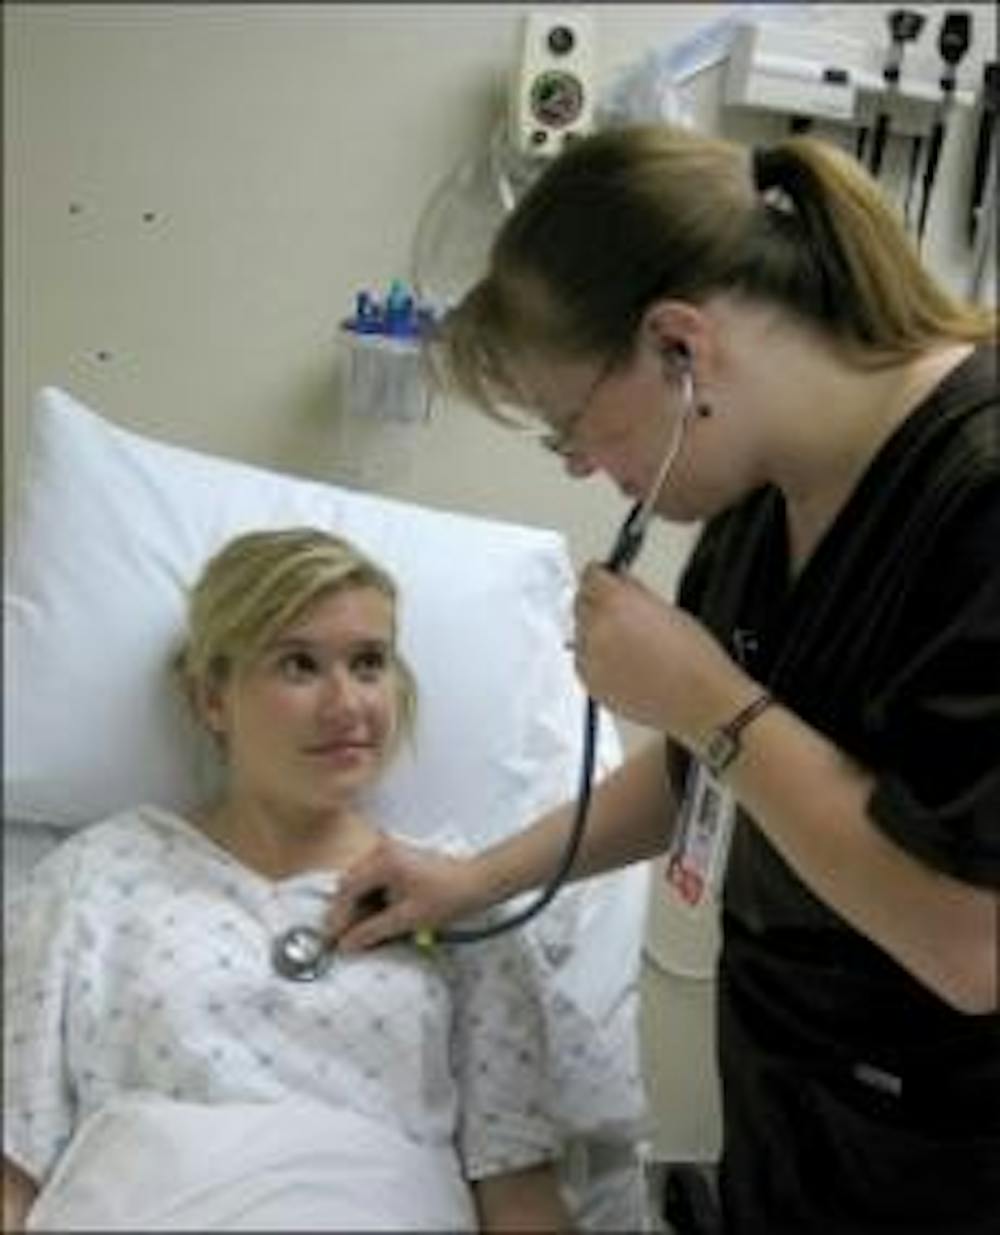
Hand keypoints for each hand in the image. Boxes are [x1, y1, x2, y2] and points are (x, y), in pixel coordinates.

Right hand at [328, 833, 485, 951]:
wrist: (479, 882)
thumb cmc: (448, 897)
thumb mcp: (407, 919)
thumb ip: (372, 932)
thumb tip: (346, 945)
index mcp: (383, 860)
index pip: (347, 890)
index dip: (337, 918)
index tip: (332, 941)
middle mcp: (382, 850)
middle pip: (351, 883)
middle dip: (346, 912)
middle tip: (343, 939)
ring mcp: (391, 852)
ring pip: (362, 882)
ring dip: (359, 907)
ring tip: (361, 933)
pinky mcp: (400, 859)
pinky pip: (376, 879)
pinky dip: (373, 899)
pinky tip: (377, 920)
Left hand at [573, 563, 750, 741]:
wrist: (699, 699)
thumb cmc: (693, 656)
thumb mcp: (666, 607)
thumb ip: (632, 592)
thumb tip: (618, 583)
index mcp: (615, 602)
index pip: (590, 576)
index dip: (602, 577)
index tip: (606, 580)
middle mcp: (596, 628)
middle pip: (581, 604)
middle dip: (597, 605)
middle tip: (621, 615)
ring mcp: (589, 658)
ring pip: (580, 634)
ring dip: (596, 634)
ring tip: (628, 644)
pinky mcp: (590, 683)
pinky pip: (584, 662)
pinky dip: (597, 660)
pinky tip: (624, 664)